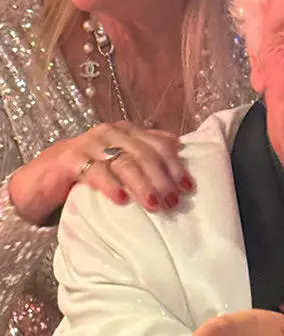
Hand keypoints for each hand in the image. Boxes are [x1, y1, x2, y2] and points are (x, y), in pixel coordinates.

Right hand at [9, 121, 193, 223]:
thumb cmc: (88, 168)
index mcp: (126, 131)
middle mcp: (109, 133)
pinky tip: (120, 199)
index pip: (158, 145)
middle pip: (143, 154)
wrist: (43, 174)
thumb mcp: (119, 158)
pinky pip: (94, 172)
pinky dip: (110, 185)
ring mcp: (89, 144)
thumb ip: (145, 149)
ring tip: (154, 204)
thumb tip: (178, 144)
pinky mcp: (68, 160)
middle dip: (162, 179)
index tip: (189, 186)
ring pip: (122, 163)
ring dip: (142, 184)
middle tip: (174, 201)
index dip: (175, 165)